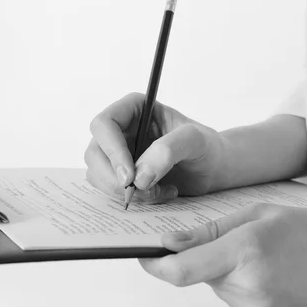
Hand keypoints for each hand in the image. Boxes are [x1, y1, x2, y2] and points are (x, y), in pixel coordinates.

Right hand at [85, 92, 225, 202]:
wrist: (213, 168)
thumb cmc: (206, 146)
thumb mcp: (194, 141)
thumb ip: (168, 151)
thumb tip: (139, 177)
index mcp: (133, 108)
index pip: (104, 124)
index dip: (112, 151)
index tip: (130, 177)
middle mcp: (120, 129)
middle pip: (94, 154)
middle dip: (116, 179)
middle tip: (145, 192)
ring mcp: (117, 153)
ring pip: (98, 175)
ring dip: (127, 192)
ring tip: (160, 191)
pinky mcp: (121, 175)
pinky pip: (111, 191)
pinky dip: (134, 199)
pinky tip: (160, 194)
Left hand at [140, 203, 306, 306]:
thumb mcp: (257, 214)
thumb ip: (208, 231)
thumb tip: (169, 243)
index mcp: (245, 251)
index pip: (180, 270)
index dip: (155, 264)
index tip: (144, 255)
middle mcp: (247, 287)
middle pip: (198, 273)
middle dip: (206, 257)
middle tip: (237, 243)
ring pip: (215, 285)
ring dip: (224, 271)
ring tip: (260, 259)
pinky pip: (230, 299)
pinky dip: (238, 285)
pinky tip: (266, 276)